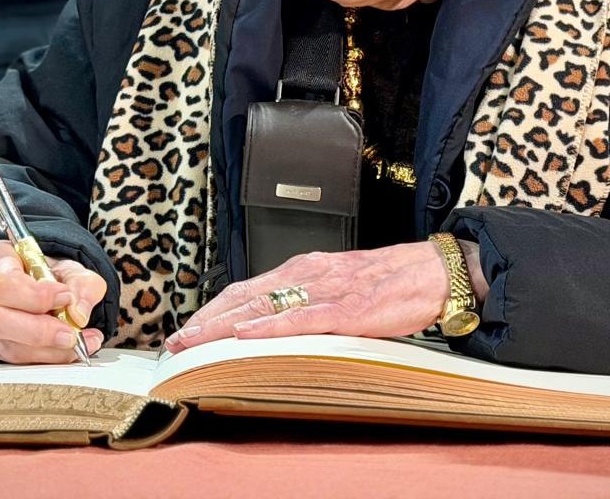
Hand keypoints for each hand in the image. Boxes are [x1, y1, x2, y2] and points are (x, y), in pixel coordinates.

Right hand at [0, 240, 106, 363]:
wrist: (21, 278)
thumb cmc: (37, 268)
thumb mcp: (64, 262)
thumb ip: (80, 281)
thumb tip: (80, 313)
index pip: (4, 282)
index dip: (36, 295)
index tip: (65, 297)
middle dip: (39, 332)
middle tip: (71, 334)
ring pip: (6, 346)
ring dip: (48, 351)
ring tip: (79, 343)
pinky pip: (15, 360)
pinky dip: (45, 358)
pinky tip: (67, 351)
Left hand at [163, 242, 453, 352]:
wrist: (432, 271)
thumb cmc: (389, 282)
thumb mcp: (338, 285)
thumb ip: (307, 299)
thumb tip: (272, 321)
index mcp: (304, 268)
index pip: (246, 289)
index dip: (213, 309)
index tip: (188, 328)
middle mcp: (308, 273)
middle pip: (244, 296)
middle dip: (207, 320)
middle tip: (177, 341)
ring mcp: (326, 290)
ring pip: (264, 306)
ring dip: (225, 325)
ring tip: (197, 341)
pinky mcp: (347, 308)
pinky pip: (302, 319)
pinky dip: (271, 327)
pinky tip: (250, 335)